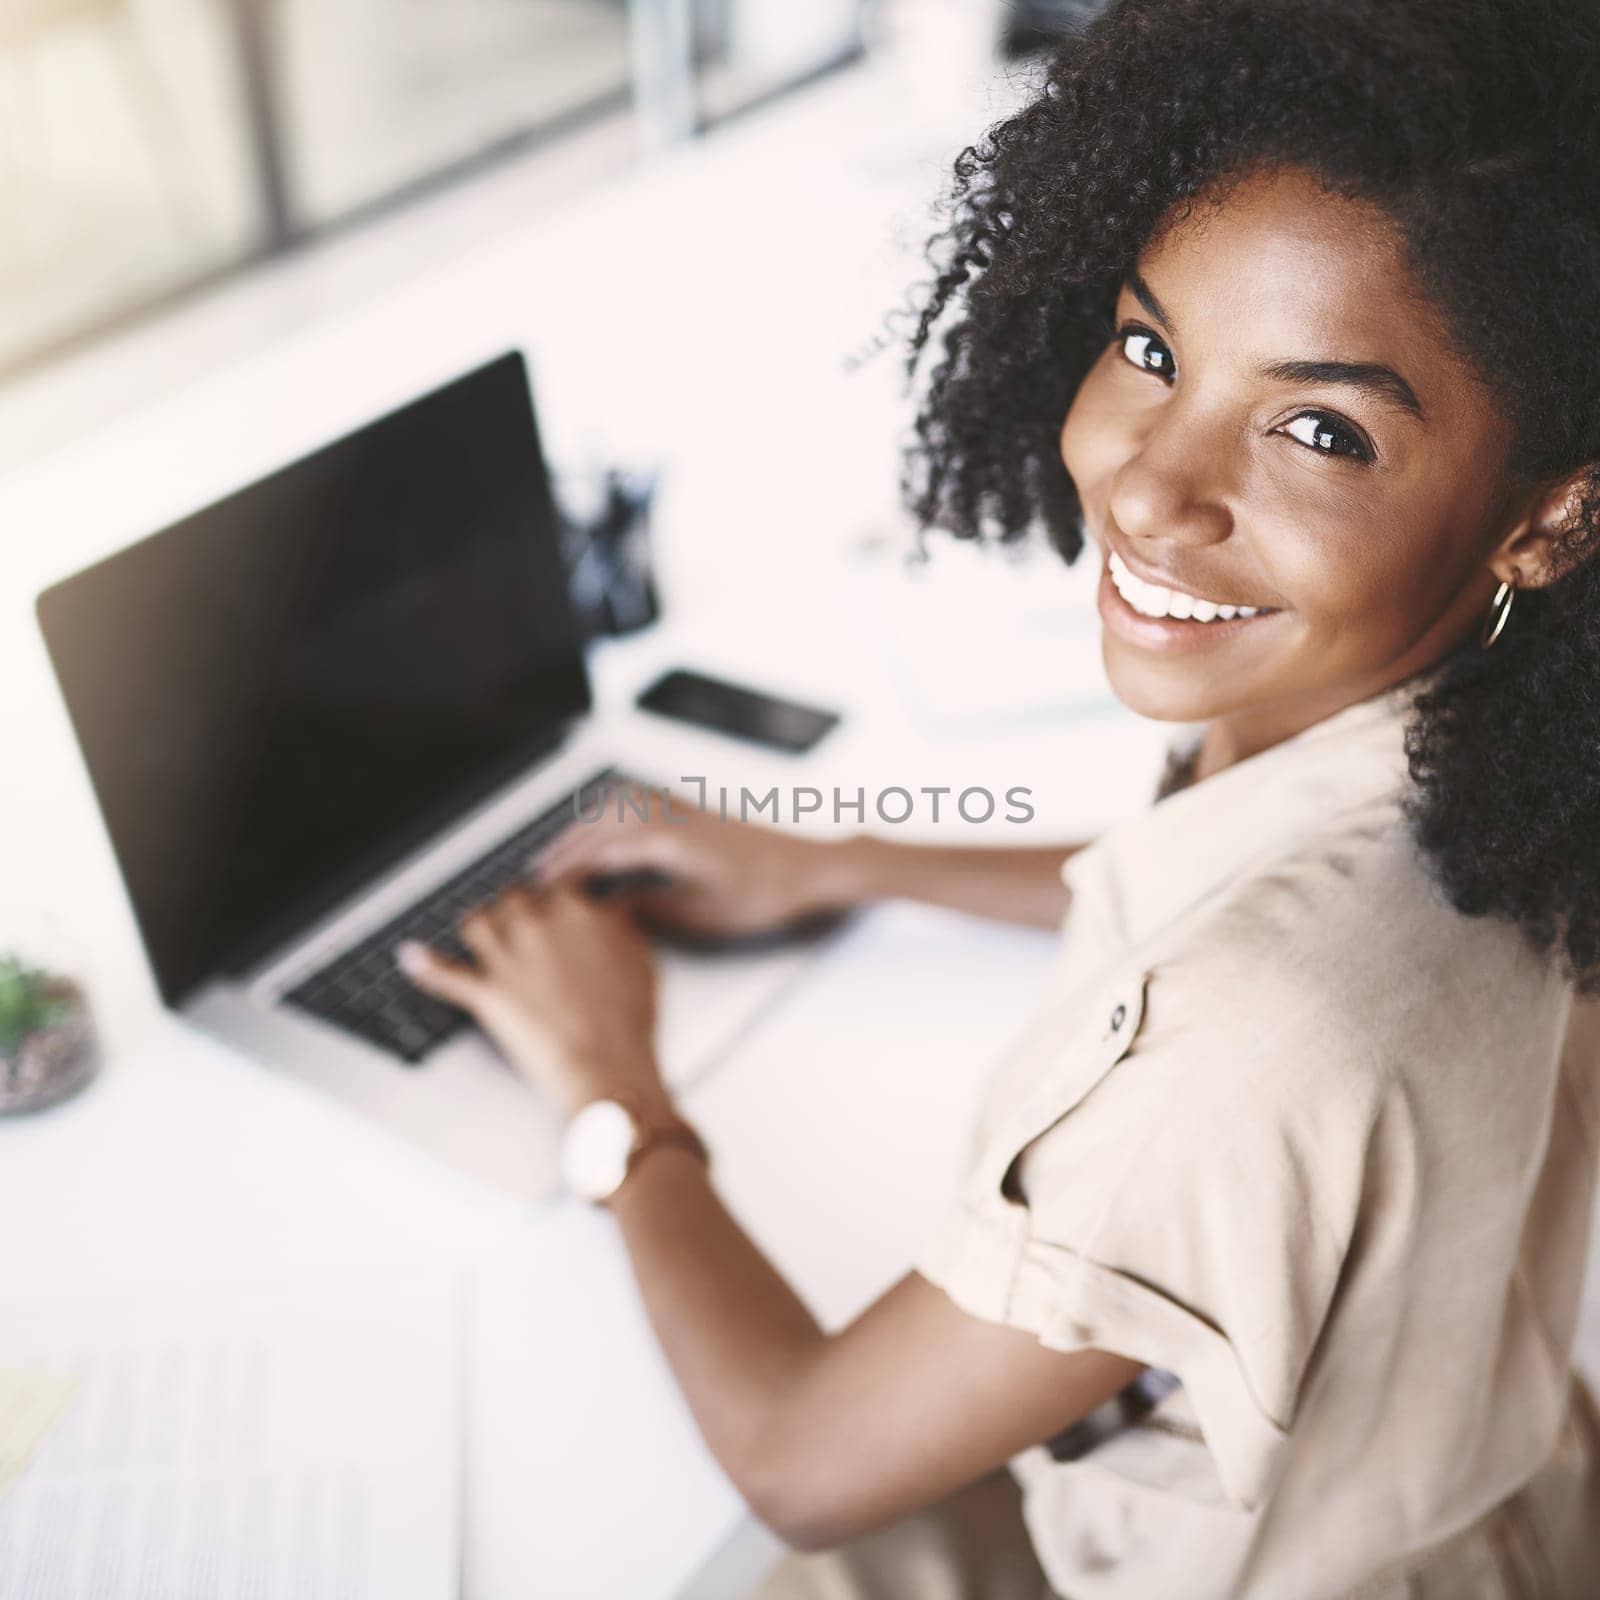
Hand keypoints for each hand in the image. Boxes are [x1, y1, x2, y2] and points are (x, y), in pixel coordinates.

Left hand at [395, 882, 664, 1120]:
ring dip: (477, 924)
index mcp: (578, 911)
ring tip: (477, 930)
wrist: (607, 1067)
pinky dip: (424, 964)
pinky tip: (410, 955)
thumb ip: (620, 926)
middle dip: (515, 908)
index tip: (553, 902)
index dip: (553, 896)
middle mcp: (538, 925)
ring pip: (477, 921)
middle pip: (513, 897)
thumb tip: (613, 909)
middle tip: (518, 919)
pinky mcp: (486, 991)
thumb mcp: (640, 960)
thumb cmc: (629, 1022)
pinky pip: (444, 973)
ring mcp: (508, 957)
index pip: (556, 884)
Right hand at [532, 782, 855, 940]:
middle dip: (568, 844)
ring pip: (620, 804)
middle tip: (540, 868)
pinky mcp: (696, 809)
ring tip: (566, 848)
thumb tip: (613, 907)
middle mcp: (673, 816)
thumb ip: (653, 909)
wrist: (809, 867)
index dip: (569, 868)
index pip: (603, 851)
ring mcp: (685, 807)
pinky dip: (614, 810)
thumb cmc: (765, 893)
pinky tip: (610, 826)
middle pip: (603, 822)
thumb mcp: (705, 915)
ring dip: (588, 823)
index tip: (545, 885)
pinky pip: (641, 799)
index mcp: (670, 842)